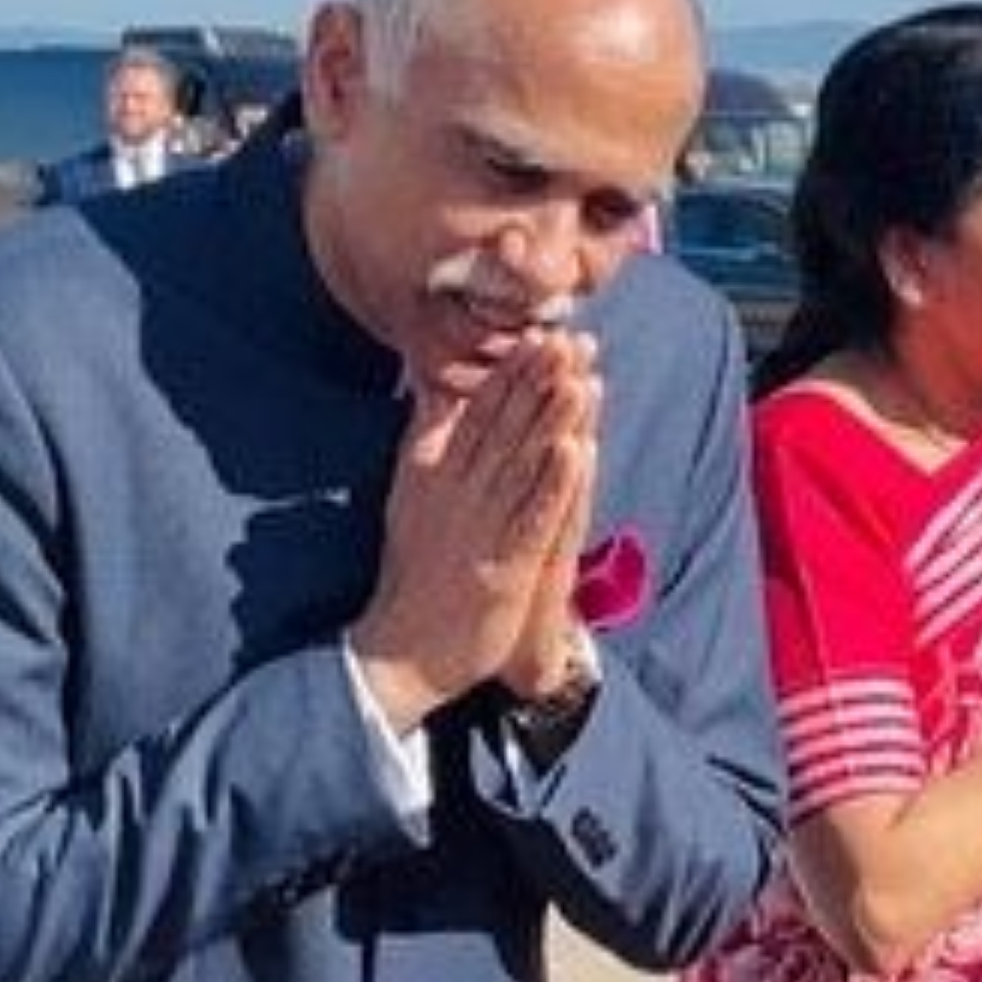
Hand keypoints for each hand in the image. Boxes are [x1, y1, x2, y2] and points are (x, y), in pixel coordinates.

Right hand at [349, 331, 592, 729]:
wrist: (401, 650)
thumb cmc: (414, 570)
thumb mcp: (409, 492)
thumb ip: (425, 438)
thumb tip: (434, 383)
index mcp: (432, 470)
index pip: (477, 411)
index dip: (512, 370)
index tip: (541, 331)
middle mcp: (455, 490)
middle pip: (502, 425)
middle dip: (538, 379)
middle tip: (571, 335)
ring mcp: (479, 526)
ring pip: (521, 461)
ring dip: (552, 416)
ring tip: (580, 374)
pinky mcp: (502, 564)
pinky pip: (532, 516)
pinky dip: (555, 482)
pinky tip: (577, 449)